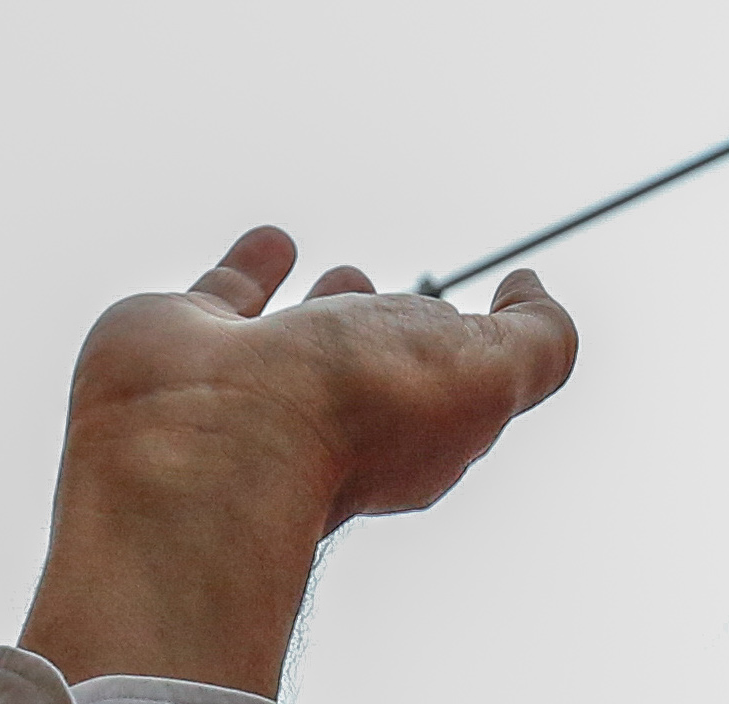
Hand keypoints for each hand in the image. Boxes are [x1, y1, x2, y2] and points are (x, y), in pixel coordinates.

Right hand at [18, 227, 576, 695]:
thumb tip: (529, 293)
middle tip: (417, 308)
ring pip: (305, 337)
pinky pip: (226, 296)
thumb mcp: (489, 374)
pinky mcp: (192, 343)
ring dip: (333, 304)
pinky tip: (274, 242)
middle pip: (381, 370)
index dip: (488, 354)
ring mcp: (260, 384)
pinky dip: (253, 268)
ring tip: (352, 274)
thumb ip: (536, 342)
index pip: (462, 393)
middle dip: (405, 334)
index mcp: (412, 437)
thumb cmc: (353, 415)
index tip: (509, 305)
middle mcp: (334, 418)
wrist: (211, 432)